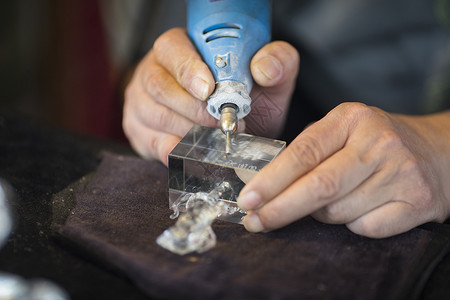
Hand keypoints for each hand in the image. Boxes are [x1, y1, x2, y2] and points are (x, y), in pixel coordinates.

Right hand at [123, 28, 298, 164]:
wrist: (231, 129)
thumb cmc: (244, 100)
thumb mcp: (268, 80)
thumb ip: (277, 64)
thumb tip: (264, 68)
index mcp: (180, 48)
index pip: (172, 49)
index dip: (188, 70)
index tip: (209, 91)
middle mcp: (153, 72)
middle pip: (160, 85)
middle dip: (194, 108)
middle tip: (221, 121)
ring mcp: (142, 103)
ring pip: (156, 116)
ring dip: (190, 130)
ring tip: (216, 137)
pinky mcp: (141, 132)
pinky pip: (154, 144)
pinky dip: (176, 151)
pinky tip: (197, 153)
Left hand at [237, 103, 449, 237]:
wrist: (438, 151)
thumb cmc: (376, 143)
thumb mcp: (342, 131)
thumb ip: (307, 151)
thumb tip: (262, 186)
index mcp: (351, 118)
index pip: (303, 152)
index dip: (271, 180)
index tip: (248, 199)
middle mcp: (379, 142)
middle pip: (318, 186)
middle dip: (280, 209)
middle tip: (255, 222)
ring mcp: (401, 172)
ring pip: (338, 212)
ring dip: (320, 216)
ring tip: (330, 202)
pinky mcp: (418, 201)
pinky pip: (365, 228)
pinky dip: (351, 225)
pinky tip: (359, 209)